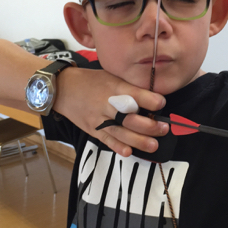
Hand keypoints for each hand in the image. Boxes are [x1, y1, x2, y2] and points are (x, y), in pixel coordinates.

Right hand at [53, 67, 168, 156]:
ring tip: (153, 145)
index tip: (161, 104)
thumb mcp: (112, 75)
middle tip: (163, 129)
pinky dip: (117, 147)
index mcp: (114, 86)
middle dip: (149, 125)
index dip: (150, 100)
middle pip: (129, 117)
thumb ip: (130, 86)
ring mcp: (99, 118)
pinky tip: (129, 152)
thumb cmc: (93, 81)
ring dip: (138, 140)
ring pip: (120, 132)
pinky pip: (106, 140)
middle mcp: (107, 103)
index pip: (135, 94)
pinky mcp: (92, 129)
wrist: (64, 89)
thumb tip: (154, 97)